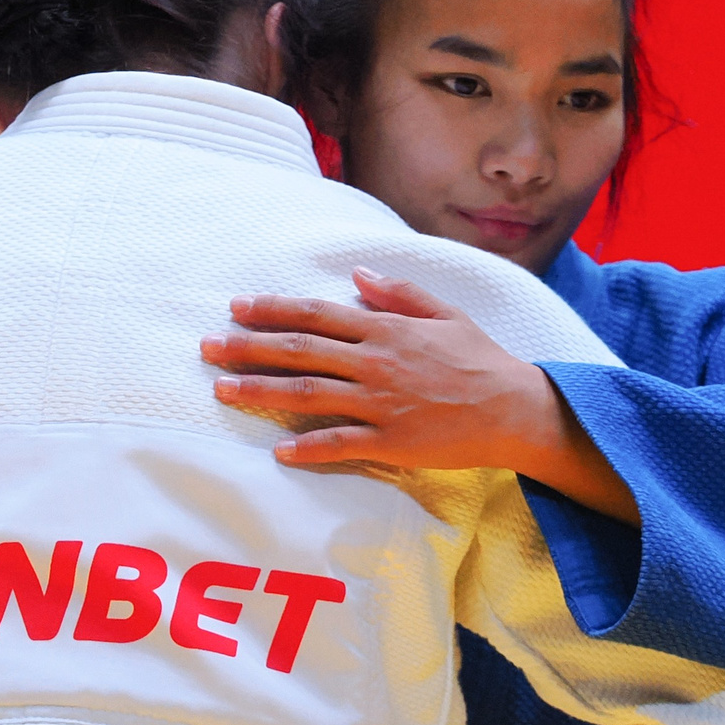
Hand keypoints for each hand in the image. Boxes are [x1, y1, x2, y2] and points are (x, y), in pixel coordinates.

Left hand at [201, 270, 637, 523]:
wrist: (516, 409)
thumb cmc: (482, 360)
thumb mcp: (445, 313)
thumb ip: (399, 294)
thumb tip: (359, 274)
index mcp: (386, 329)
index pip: (317, 314)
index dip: (273, 309)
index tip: (237, 307)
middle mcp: (376, 362)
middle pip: (299, 351)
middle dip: (248, 347)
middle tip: (207, 347)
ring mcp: (381, 403)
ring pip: (308, 394)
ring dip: (260, 392)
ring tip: (222, 391)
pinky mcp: (392, 441)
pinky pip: (341, 444)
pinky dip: (309, 447)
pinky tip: (279, 450)